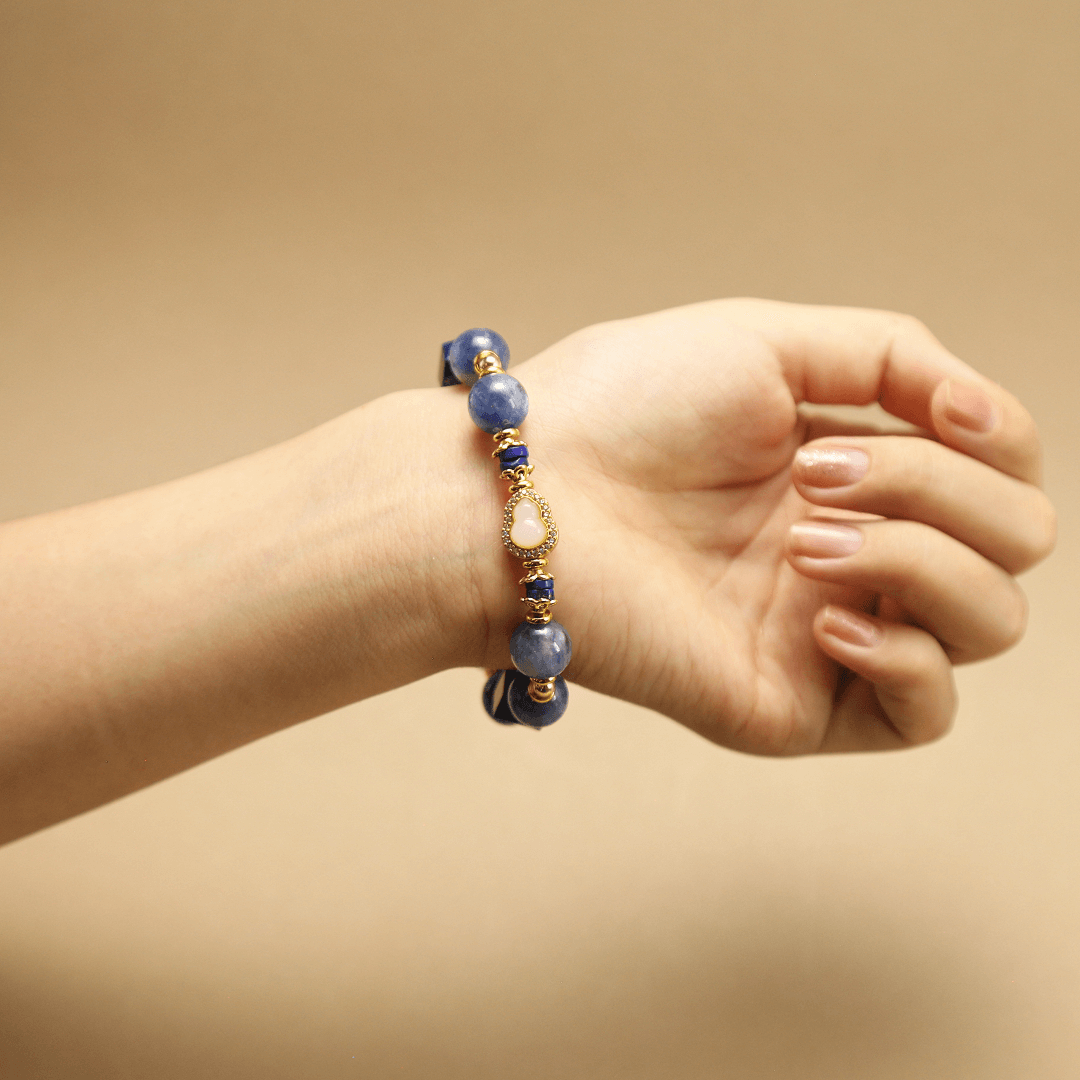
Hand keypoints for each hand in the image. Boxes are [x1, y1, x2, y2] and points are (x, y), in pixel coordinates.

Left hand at [484, 300, 1054, 752]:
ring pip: (989, 619)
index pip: (1002, 469)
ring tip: (802, 537)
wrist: (528, 496)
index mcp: (856, 467)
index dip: (991, 437)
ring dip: (921, 559)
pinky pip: (926, 710)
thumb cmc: (626, 407)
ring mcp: (832, 628)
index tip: (912, 412)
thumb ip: (896, 357)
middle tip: (815, 474)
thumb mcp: (770, 342)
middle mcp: (857, 547)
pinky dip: (907, 655)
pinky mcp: (797, 702)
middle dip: (940, 491)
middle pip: (1016, 540)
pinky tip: (823, 615)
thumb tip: (986, 417)